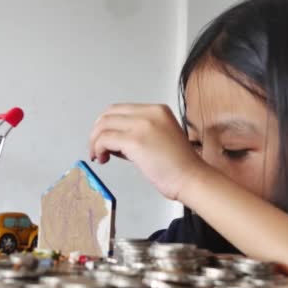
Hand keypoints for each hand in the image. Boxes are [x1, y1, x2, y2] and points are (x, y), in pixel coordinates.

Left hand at [89, 103, 205, 200]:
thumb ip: (138, 134)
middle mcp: (149, 113)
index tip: (104, 139)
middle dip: (97, 131)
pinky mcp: (135, 141)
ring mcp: (142, 125)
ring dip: (95, 141)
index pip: (121, 109)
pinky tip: (102, 159)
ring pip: (104, 125)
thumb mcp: (160, 138)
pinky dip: (98, 148)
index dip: (107, 124)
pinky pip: (104, 139)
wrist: (191, 178)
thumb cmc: (178, 166)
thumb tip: (114, 141)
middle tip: (97, 148)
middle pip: (109, 114)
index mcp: (157, 110)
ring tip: (99, 156)